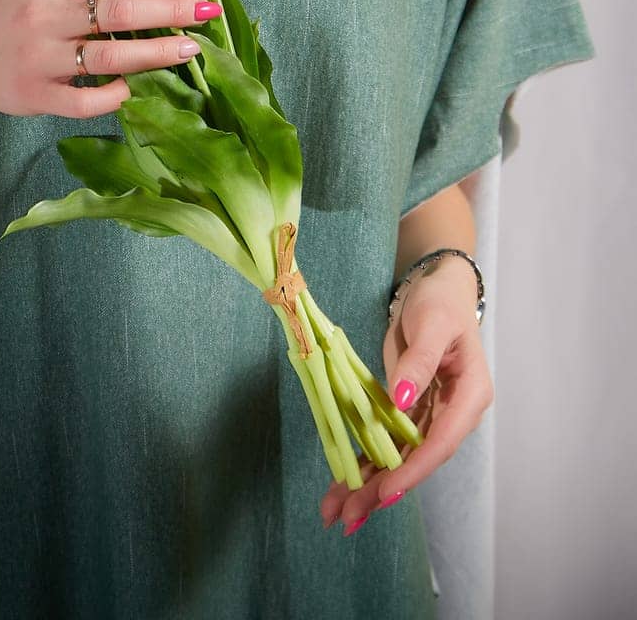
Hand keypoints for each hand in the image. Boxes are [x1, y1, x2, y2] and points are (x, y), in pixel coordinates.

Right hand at [0, 0, 211, 119]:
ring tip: (191, 48)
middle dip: (171, 11)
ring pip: (112, 59)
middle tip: (207, 11)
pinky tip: (135, 87)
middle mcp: (42, 15)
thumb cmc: (11, 13)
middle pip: (119, 13)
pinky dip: (116, 95)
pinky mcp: (37, 97)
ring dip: (158, 52)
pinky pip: (88, 101)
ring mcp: (40, 60)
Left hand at [319, 256, 493, 534]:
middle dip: (382, 490)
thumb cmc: (440, 303)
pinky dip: (364, 463)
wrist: (435, 287)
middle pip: (416, 460)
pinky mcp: (408, 411)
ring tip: (336, 513)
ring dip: (367, 486)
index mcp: (470, 397)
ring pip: (398, 458)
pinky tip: (342, 486)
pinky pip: (385, 443)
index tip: (385, 490)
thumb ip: (419, 362)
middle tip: (349, 518)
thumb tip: (403, 400)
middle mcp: (452, 414)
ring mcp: (429, 415)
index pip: (441, 441)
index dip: (413, 468)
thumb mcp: (432, 324)